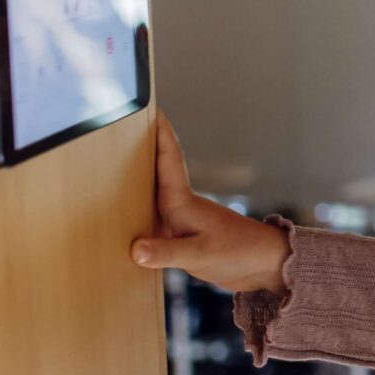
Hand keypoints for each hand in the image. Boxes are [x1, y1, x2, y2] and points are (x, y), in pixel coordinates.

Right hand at [130, 114, 287, 293]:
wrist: (264, 265)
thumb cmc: (239, 253)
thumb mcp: (201, 254)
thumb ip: (167, 252)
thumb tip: (135, 249)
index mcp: (182, 202)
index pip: (169, 158)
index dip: (159, 133)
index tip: (150, 109)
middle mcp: (178, 206)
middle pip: (154, 172)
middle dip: (138, 152)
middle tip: (117, 130)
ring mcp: (179, 221)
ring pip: (151, 197)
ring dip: (135, 184)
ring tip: (109, 169)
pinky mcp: (181, 237)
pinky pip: (153, 222)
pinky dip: (139, 217)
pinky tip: (124, 221)